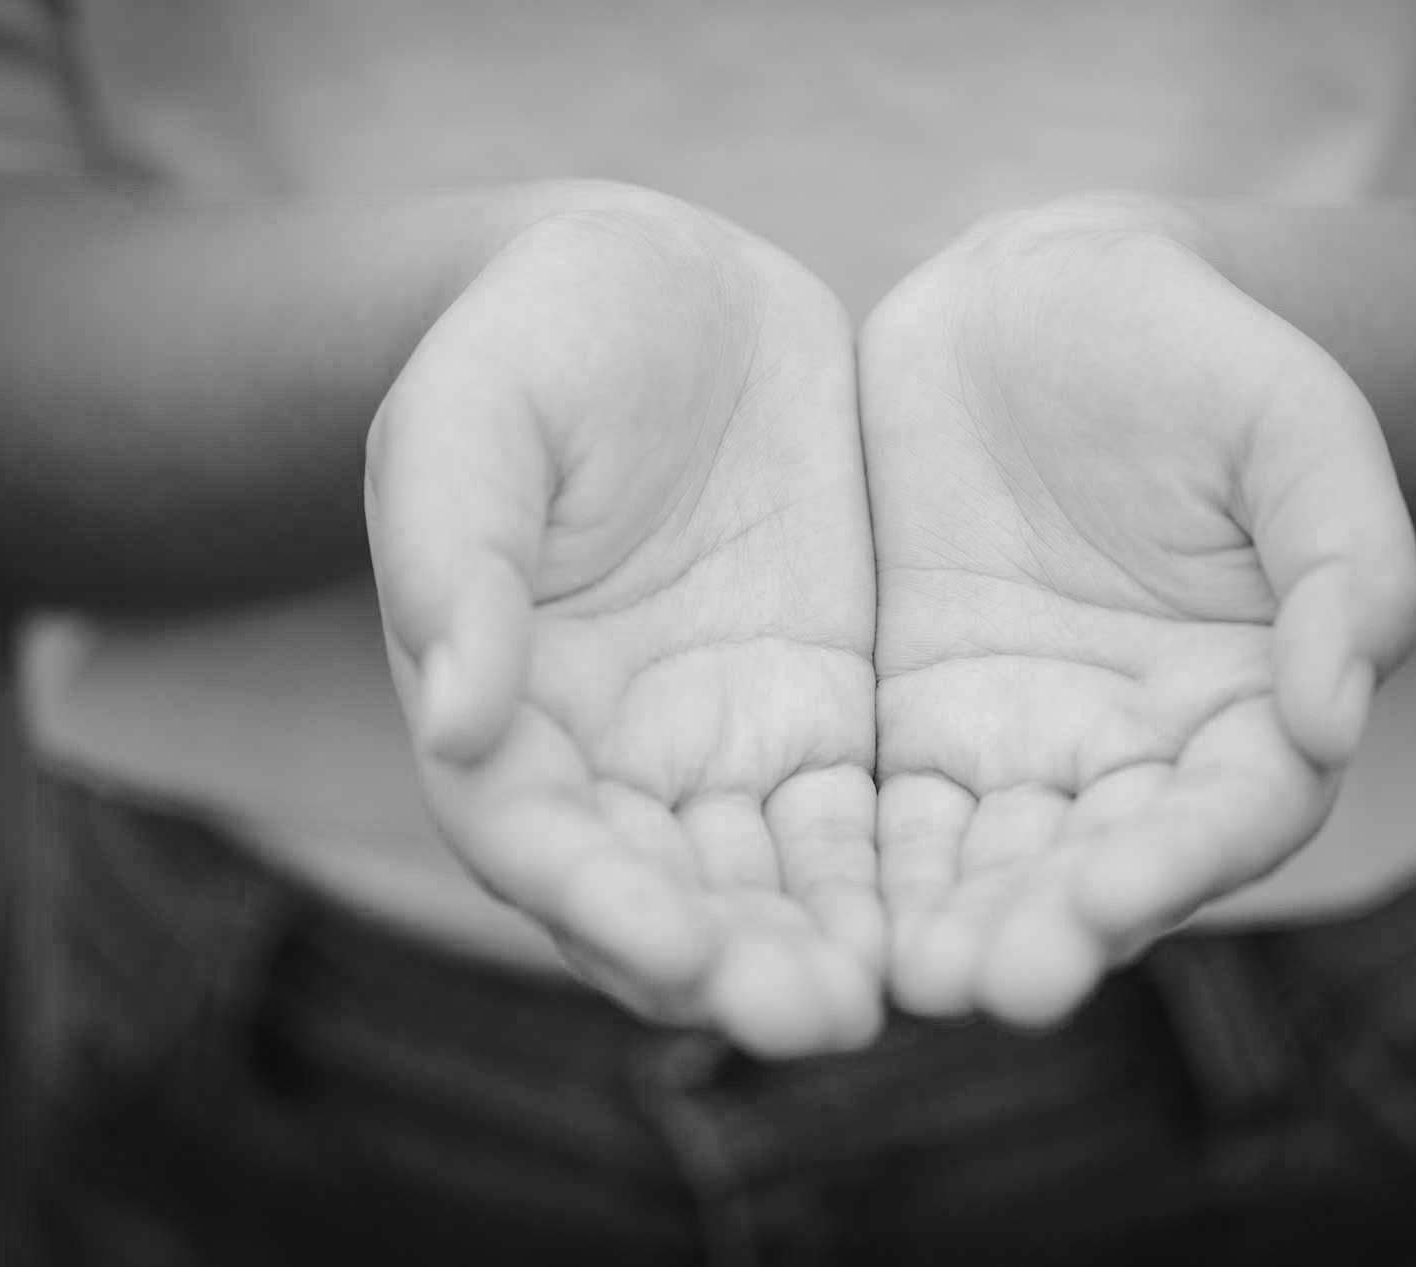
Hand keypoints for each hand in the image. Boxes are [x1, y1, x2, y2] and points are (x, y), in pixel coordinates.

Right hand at [366, 185, 880, 1056]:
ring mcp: (724, 749)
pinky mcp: (825, 722)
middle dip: (731, 966)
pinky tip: (960, 920)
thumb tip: (457, 718)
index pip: (536, 837)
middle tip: (814, 1015)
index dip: (596, 900)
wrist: (670, 288)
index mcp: (502, 706)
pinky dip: (898, 886)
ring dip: (821, 952)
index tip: (671, 948)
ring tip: (888, 1001)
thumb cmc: (539, 340)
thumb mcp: (477, 411)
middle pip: (664, 897)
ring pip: (769, 887)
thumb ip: (455, 550)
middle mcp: (610, 762)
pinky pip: (865, 826)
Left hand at [859, 194, 1415, 1026]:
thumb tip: (1337, 715)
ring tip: (904, 978)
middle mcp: (1136, 762)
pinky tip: (813, 915)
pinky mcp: (912, 731)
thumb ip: (1344, 557)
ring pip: (986, 870)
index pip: (1232, 815)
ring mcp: (1018, 753)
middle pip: (1099, 874)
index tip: (1112, 896)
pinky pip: (884, 820)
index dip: (1180, 862)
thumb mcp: (1294, 424)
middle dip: (1049, 932)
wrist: (1042, 307)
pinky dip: (858, 876)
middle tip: (993, 981)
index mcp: (1252, 709)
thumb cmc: (1198, 357)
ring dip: (949, 930)